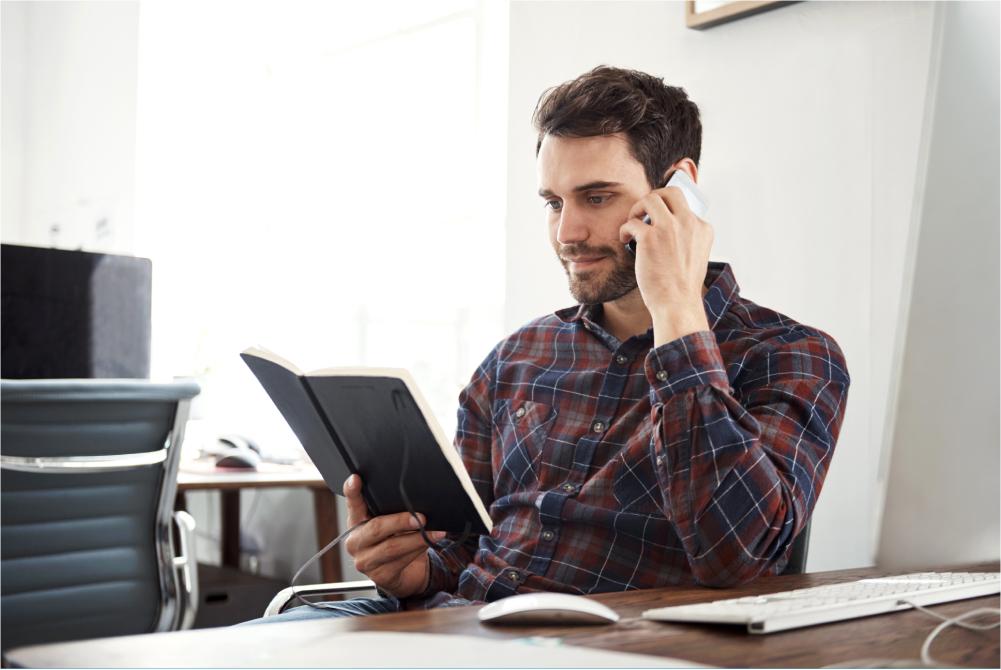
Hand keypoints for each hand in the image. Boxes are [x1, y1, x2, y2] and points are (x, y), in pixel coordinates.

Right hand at [342, 474, 445, 597]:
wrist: (403, 574)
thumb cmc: (397, 541)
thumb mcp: (393, 523)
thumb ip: (394, 511)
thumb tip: (415, 500)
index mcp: (357, 522)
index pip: (353, 504)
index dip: (352, 491)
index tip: (355, 479)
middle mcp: (356, 542)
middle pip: (376, 527)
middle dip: (401, 521)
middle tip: (421, 518)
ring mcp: (365, 561)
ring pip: (392, 547)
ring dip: (417, 539)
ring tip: (434, 533)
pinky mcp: (380, 576)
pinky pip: (401, 561)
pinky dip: (417, 551)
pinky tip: (428, 544)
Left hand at [619, 183, 712, 345]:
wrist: (677, 304)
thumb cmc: (681, 285)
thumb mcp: (694, 256)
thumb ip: (686, 238)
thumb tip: (665, 226)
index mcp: (702, 228)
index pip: (685, 206)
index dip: (669, 211)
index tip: (658, 220)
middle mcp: (689, 223)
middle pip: (671, 192)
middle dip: (655, 197)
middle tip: (644, 212)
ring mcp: (670, 228)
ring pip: (650, 198)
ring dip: (638, 208)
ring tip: (633, 222)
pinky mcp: (650, 237)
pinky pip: (632, 222)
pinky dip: (625, 229)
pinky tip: (625, 240)